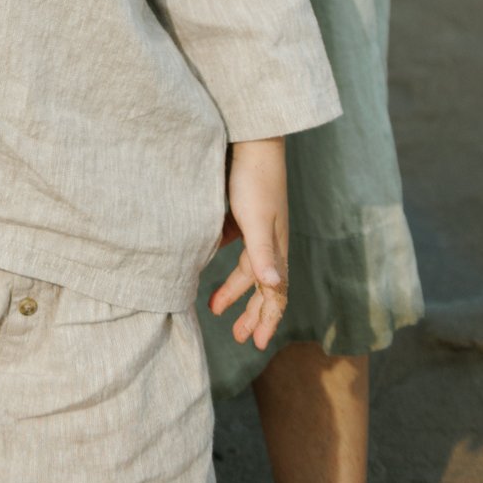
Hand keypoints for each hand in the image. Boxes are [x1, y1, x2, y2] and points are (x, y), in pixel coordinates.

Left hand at [209, 138, 288, 351]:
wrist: (252, 138)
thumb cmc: (254, 178)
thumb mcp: (255, 219)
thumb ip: (263, 254)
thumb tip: (274, 288)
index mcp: (275, 246)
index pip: (275, 292)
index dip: (268, 319)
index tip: (258, 344)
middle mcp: (268, 240)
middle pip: (261, 285)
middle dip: (252, 312)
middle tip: (239, 337)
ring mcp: (255, 225)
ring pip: (247, 266)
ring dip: (234, 289)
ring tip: (213, 307)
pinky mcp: (241, 210)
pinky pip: (235, 244)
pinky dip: (225, 260)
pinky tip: (207, 261)